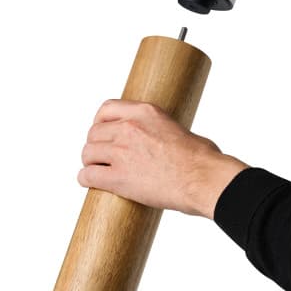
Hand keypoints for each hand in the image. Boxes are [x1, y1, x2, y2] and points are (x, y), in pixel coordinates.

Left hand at [77, 100, 248, 218]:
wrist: (203, 179)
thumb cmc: (201, 158)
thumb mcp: (178, 128)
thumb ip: (160, 130)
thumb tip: (160, 142)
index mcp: (144, 112)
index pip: (107, 108)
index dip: (100, 121)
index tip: (102, 130)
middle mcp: (129, 128)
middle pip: (94, 133)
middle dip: (96, 145)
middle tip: (102, 156)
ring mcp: (121, 152)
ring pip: (88, 153)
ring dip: (90, 162)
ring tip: (97, 169)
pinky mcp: (118, 178)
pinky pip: (88, 175)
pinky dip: (86, 179)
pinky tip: (91, 182)